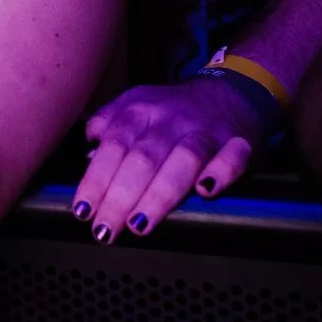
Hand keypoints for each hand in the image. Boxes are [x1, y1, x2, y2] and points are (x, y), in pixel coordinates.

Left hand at [70, 78, 260, 243]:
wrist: (228, 91)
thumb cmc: (170, 110)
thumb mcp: (133, 104)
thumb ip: (107, 124)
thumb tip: (87, 157)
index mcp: (140, 110)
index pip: (114, 146)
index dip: (96, 180)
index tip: (83, 211)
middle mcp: (171, 120)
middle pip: (144, 158)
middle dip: (121, 197)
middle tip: (106, 229)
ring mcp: (206, 131)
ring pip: (184, 160)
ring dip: (160, 194)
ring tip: (139, 225)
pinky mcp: (239, 144)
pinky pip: (232, 158)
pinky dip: (220, 174)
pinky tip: (205, 192)